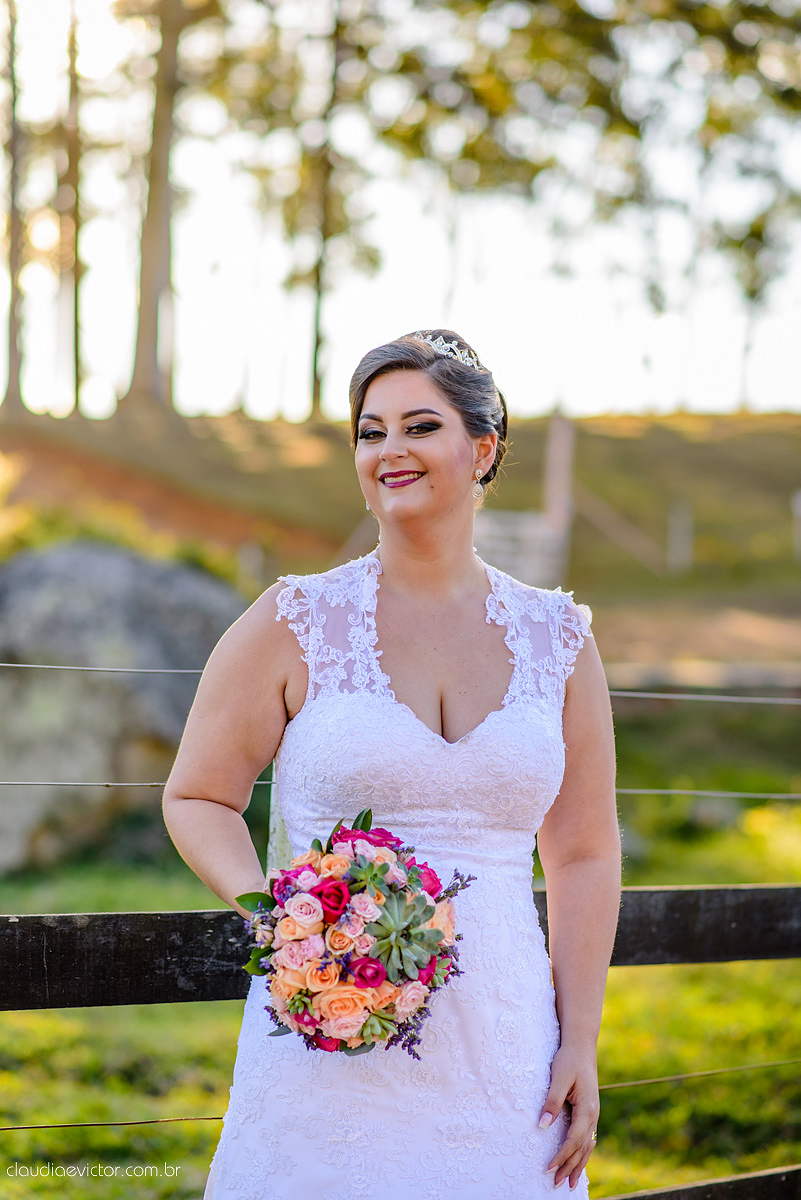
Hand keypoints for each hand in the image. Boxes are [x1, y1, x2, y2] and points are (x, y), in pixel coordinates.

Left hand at [538, 1043, 598, 1188]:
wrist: (581, 1046)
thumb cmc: (568, 1060)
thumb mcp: (558, 1077)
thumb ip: (552, 1101)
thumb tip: (543, 1125)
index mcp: (587, 1109)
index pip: (574, 1140)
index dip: (562, 1156)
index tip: (549, 1168)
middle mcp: (593, 1114)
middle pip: (582, 1148)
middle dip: (569, 1167)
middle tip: (556, 1183)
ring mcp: (593, 1114)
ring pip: (587, 1146)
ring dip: (578, 1164)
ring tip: (569, 1182)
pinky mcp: (589, 1111)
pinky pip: (588, 1138)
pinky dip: (583, 1153)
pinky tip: (579, 1161)